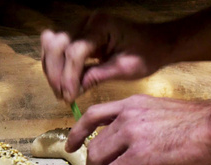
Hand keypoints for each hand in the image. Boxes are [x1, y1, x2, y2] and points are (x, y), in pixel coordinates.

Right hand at [41, 12, 172, 101]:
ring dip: (53, 68)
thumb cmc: (146, 55)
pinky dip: (58, 64)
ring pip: (52, 43)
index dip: (69, 77)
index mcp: (101, 26)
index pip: (75, 51)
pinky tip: (64, 82)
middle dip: (55, 72)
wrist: (157, 43)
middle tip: (62, 96)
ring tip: (61, 91)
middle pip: (56, 44)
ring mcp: (82, 25)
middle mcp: (87, 21)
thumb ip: (97, 77)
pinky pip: (60, 46)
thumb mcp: (124, 69)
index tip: (69, 97)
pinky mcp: (81, 33)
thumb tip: (72, 91)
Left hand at [65, 94, 210, 164]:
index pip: (94, 114)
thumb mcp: (165, 115)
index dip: (77, 131)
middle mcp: (127, 116)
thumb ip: (148, 132)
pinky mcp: (139, 154)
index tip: (71, 145)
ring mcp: (131, 134)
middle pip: (93, 144)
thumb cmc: (200, 124)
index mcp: (133, 105)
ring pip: (98, 160)